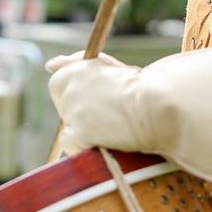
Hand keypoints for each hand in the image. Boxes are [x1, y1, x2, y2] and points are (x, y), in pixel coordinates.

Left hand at [48, 45, 211, 192]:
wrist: (162, 104)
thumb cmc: (140, 87)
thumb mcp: (106, 68)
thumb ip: (75, 64)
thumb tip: (49, 64)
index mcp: (74, 70)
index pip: (60, 87)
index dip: (81, 96)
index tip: (101, 100)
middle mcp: (68, 88)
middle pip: (64, 110)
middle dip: (82, 114)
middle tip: (111, 114)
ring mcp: (72, 111)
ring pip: (70, 130)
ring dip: (88, 132)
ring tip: (114, 127)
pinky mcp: (79, 133)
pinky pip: (74, 147)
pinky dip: (87, 148)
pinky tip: (108, 140)